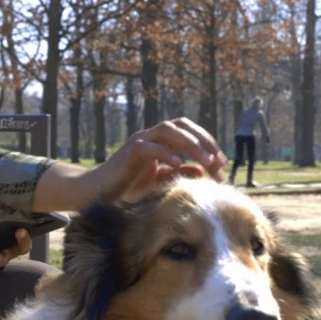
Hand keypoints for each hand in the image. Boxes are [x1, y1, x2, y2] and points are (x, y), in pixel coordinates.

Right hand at [85, 117, 225, 202]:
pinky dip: (166, 153)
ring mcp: (140, 141)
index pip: (189, 133)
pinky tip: (178, 165)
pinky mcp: (129, 151)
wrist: (99, 195)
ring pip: (168, 129)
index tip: (222, 164)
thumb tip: (203, 171)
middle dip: (204, 140)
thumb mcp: (161, 183)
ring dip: (190, 143)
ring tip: (206, 161)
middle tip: (218, 161)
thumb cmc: (128, 189)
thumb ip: (180, 174)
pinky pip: (150, 146)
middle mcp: (151, 137)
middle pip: (182, 124)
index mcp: (160, 142)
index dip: (208, 144)